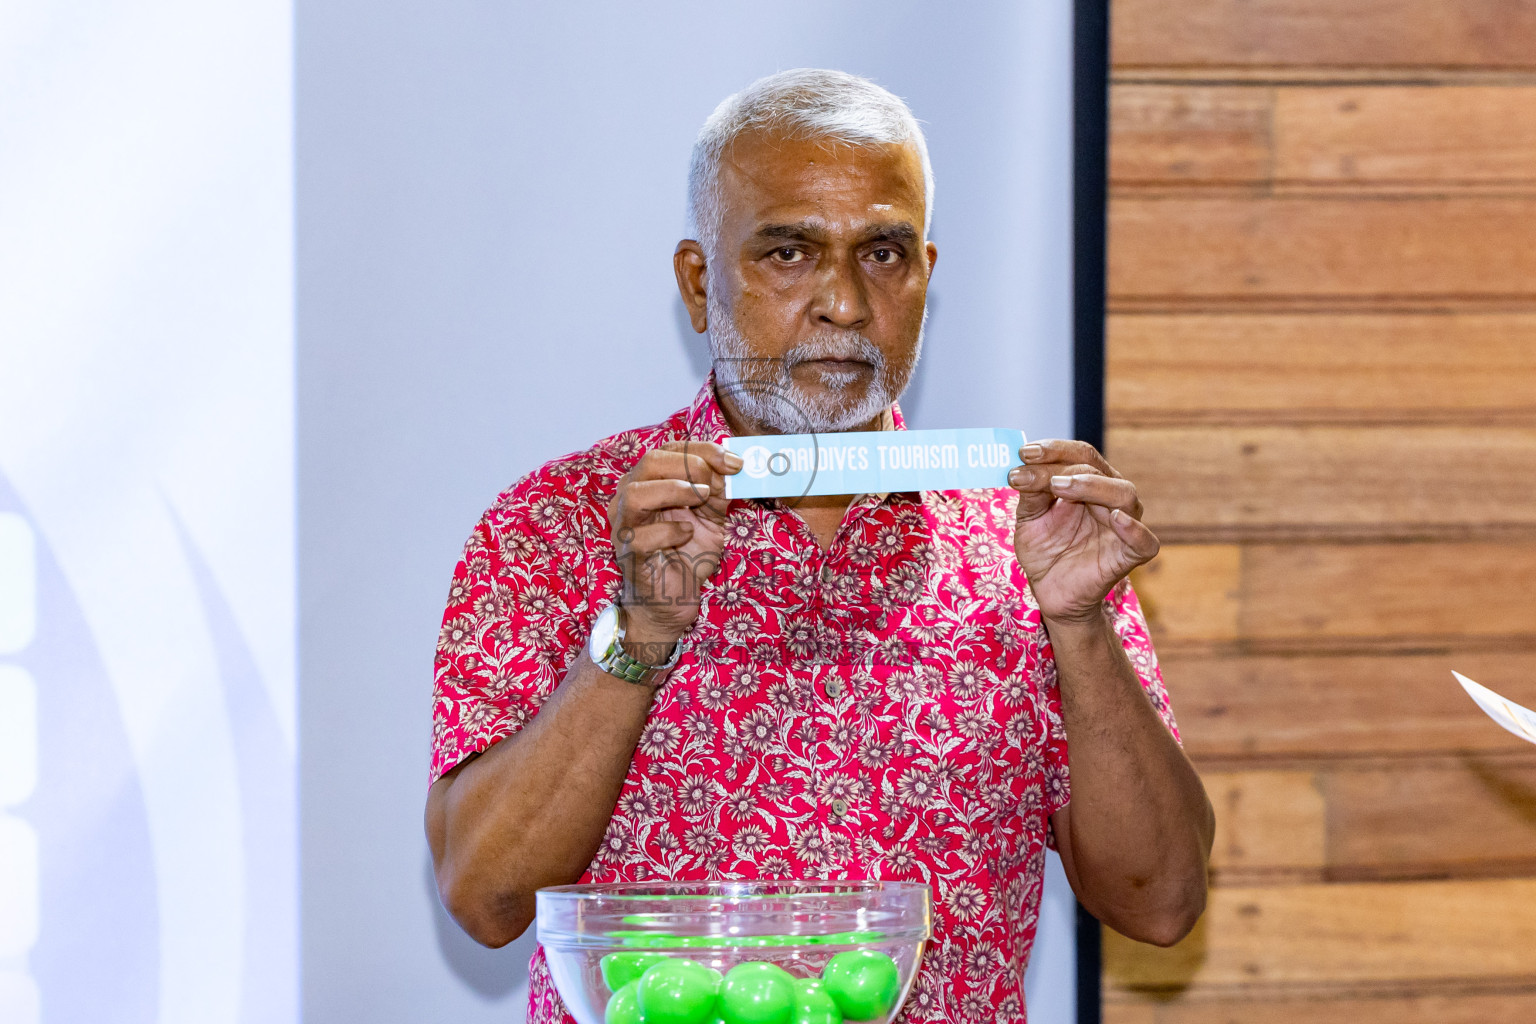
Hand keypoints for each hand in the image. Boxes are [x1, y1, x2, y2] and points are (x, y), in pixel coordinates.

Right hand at [607, 440, 740, 647]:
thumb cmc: (687, 552)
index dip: (704, 450)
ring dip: (675, 490)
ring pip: (636, 494)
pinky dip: (670, 531)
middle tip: (715, 482)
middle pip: (650, 461)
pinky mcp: (629, 554)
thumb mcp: (711, 514)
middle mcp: (630, 497)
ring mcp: (625, 525)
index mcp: (649, 481)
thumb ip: (718, 490)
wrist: (676, 599)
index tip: (735, 462)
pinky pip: (643, 536)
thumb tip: (733, 467)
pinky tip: (686, 534)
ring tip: (701, 498)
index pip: (671, 449)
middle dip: (690, 465)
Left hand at [1008, 440, 1158, 624]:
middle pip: (1098, 468)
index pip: (1079, 454)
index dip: (1053, 449)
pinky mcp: (1131, 554)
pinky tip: (1116, 518)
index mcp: (1089, 482)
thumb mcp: (1029, 517)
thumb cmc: (1044, 549)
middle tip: (1033, 468)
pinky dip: (1133, 529)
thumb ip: (1031, 493)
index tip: (1023, 452)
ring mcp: (1124, 524)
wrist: (1049, 590)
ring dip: (1091, 485)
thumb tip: (1024, 467)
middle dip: (1063, 465)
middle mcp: (1111, 497)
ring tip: (1060, 486)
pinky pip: (1144, 541)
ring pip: (1123, 494)